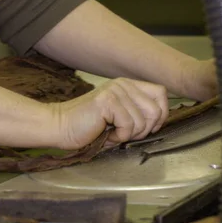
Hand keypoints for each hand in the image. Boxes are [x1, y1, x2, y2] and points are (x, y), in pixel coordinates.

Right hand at [51, 78, 168, 149]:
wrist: (60, 128)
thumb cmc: (88, 127)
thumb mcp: (119, 117)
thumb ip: (138, 114)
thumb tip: (160, 120)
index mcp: (128, 85)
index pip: (161, 93)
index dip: (161, 114)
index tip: (147, 128)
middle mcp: (123, 84)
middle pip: (156, 110)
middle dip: (144, 130)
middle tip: (125, 134)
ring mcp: (116, 91)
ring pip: (143, 122)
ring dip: (128, 135)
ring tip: (111, 133)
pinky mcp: (108, 101)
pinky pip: (129, 127)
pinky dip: (119, 137)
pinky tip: (105, 133)